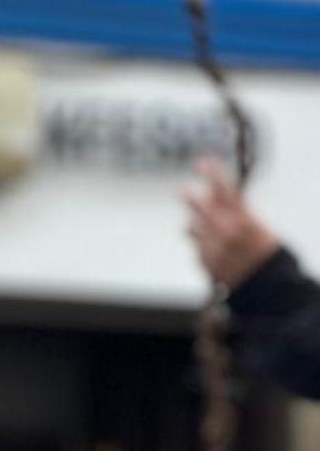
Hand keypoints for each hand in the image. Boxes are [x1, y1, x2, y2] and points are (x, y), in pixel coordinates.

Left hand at [184, 158, 279, 289]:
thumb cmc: (265, 254)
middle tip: (183, 190)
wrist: (268, 288)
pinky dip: (202, 246)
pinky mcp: (205, 263)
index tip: (204, 162)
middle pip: (200, 208)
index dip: (212, 174)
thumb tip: (214, 192)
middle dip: (191, 197)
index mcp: (242, 222)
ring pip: (191, 228)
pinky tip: (214, 251)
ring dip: (194, 225)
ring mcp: (213, 249)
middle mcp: (225, 233)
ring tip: (198, 227)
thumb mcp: (258, 227)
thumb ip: (236, 211)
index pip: (224, 191)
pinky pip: (197, 247)